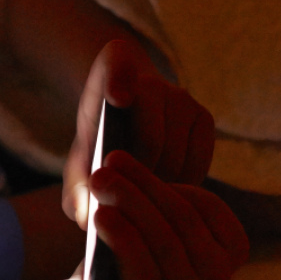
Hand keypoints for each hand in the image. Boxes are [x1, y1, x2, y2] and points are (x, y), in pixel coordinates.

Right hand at [29, 151, 249, 279]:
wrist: (149, 258)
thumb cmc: (106, 271)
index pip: (143, 274)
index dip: (123, 239)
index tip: (97, 210)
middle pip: (165, 239)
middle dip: (131, 201)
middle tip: (101, 174)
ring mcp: (218, 272)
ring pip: (185, 218)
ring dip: (148, 183)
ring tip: (116, 162)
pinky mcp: (234, 246)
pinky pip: (209, 207)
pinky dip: (179, 186)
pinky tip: (150, 178)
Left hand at [62, 39, 214, 229]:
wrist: (128, 118)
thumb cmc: (99, 142)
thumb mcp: (80, 158)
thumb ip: (75, 186)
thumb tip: (81, 216)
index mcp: (110, 70)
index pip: (116, 64)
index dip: (120, 79)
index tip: (118, 98)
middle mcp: (150, 79)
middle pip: (150, 138)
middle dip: (136, 175)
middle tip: (123, 197)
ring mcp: (182, 96)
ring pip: (174, 155)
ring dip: (158, 183)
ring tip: (140, 194)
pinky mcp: (204, 116)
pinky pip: (197, 162)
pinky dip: (182, 181)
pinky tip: (163, 187)